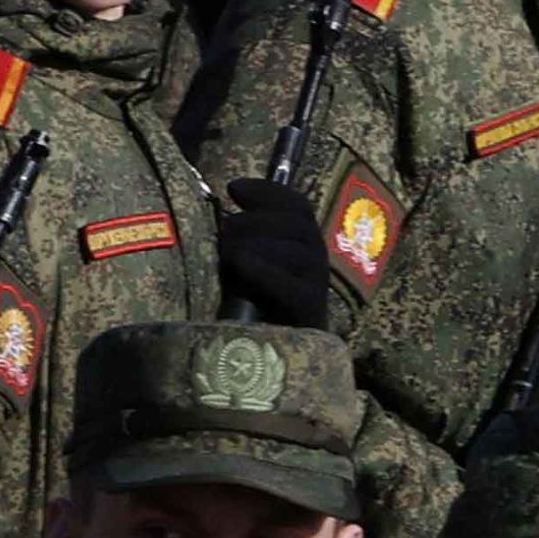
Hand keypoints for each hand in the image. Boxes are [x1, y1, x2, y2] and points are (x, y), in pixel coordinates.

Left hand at [216, 175, 329, 327]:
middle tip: (226, 228)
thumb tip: (222, 205)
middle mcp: (316, 256)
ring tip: (227, 249)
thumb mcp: (247, 260)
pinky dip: (262, 269)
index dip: (267, 191)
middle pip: (295, 223)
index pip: (297, 204)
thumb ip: (241, 234)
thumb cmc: (256, 301)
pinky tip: (240, 261)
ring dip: (256, 242)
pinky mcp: (309, 308)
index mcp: (304, 240)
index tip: (233, 188)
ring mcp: (316, 282)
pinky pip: (289, 284)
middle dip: (256, 218)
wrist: (277, 350)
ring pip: (294, 249)